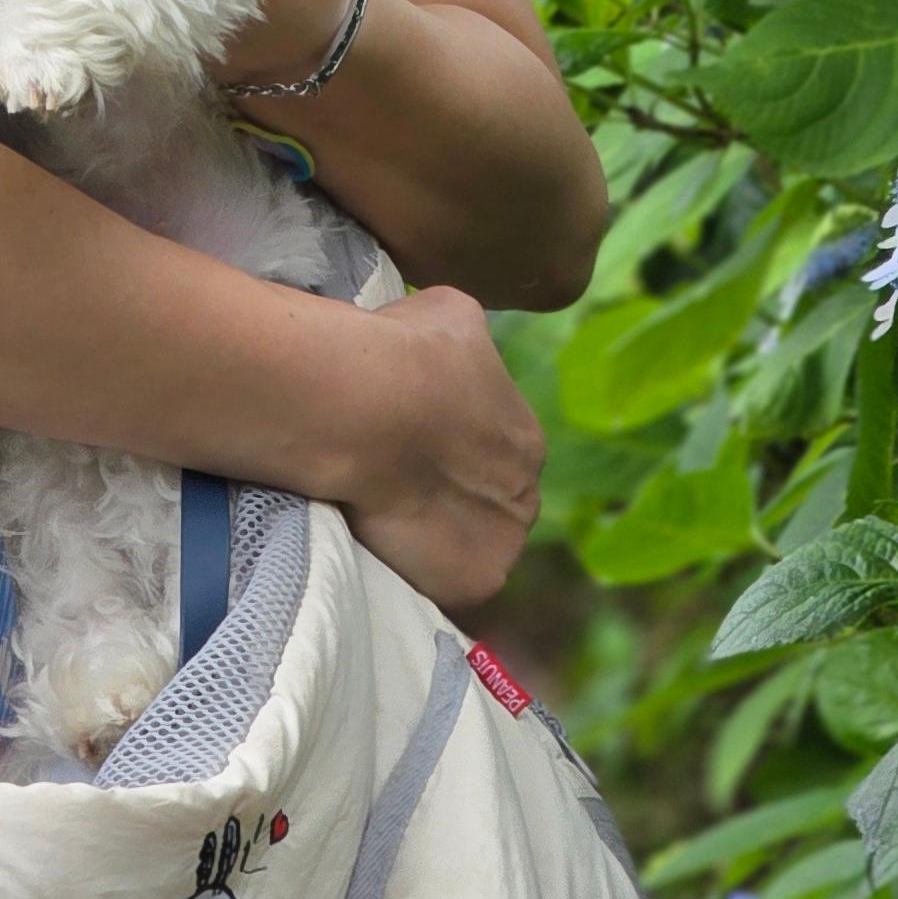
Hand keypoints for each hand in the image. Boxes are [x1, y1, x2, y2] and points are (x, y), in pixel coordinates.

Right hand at [334, 286, 543, 611]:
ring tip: (382, 515)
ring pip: (465, 546)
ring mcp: (504, 544)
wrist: (370, 406)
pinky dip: (415, 568)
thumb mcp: (451, 315)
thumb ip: (465, 347)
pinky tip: (379, 542)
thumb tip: (453, 346)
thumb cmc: (407, 349)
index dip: (450, 452)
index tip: (410, 444)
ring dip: (435, 536)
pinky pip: (441, 580)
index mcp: (525, 439)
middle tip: (396, 482)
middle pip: (486, 506)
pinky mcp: (474, 582)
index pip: (493, 454)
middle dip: (449, 497)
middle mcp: (527, 496)